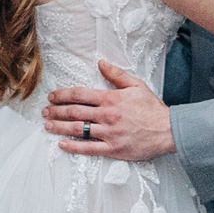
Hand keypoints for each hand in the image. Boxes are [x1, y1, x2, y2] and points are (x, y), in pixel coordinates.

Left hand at [42, 60, 174, 159]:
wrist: (167, 130)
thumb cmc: (152, 109)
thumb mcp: (136, 85)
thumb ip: (116, 74)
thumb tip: (100, 63)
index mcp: (111, 99)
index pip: (80, 95)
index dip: (63, 95)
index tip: (52, 96)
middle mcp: (106, 116)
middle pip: (74, 112)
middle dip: (56, 111)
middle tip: (45, 111)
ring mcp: (108, 133)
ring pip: (78, 129)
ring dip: (59, 127)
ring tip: (48, 125)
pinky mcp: (113, 149)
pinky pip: (88, 148)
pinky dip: (73, 146)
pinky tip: (62, 144)